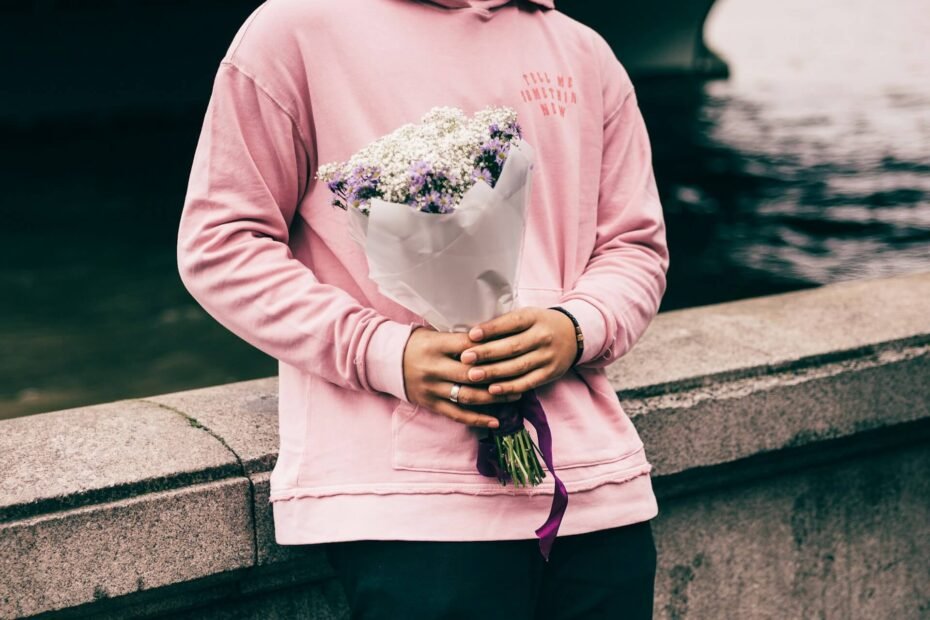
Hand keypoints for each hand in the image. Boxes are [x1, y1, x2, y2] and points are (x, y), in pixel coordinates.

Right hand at [402, 326, 521, 428]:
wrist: (388, 360)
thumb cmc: (419, 343)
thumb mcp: (435, 333)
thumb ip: (459, 338)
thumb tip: (494, 336)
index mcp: (436, 345)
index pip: (468, 346)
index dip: (491, 348)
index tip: (512, 347)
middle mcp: (433, 367)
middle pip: (471, 373)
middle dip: (498, 374)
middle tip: (521, 374)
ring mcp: (431, 388)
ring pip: (467, 396)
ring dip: (493, 397)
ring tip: (515, 396)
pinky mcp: (430, 403)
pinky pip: (456, 414)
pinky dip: (477, 419)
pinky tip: (495, 421)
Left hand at [459, 308, 577, 394]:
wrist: (574, 334)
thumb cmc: (539, 324)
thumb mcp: (527, 315)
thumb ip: (505, 323)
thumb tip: (472, 334)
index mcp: (535, 317)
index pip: (512, 323)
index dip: (492, 329)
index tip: (471, 335)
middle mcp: (543, 336)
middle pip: (513, 347)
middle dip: (487, 353)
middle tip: (465, 358)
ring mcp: (547, 356)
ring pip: (518, 367)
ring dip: (494, 372)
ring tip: (473, 375)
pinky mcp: (550, 373)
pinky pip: (527, 382)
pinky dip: (509, 387)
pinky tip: (492, 390)